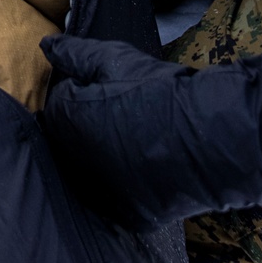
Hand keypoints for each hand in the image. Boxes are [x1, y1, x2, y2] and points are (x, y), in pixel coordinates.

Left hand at [41, 35, 261, 227]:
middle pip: (69, 139)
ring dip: (100, 154)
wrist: (216, 139)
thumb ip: (77, 54)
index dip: (80, 89)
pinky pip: (116, 196)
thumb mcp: (118, 61)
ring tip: (133, 135)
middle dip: (85, 122)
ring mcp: (105, 193)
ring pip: (89, 170)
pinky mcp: (132, 215)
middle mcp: (79, 163)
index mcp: (71, 122)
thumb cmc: (163, 92)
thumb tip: (45, 46)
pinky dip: (122, 181)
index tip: (104, 84)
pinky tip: (143, 164)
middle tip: (120, 109)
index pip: (58, 102)